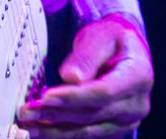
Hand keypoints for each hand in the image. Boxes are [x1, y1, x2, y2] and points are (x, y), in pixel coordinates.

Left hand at [18, 14, 152, 136]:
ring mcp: (128, 120)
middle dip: (57, 114)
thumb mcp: (100, 35)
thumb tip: (71, 78)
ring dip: (56, 129)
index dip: (74, 97)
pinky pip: (88, 133)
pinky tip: (44, 128)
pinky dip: (64, 132)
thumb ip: (87, 56)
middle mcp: (137, 103)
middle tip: (28, 111)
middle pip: (93, 114)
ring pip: (89, 130)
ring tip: (29, 126)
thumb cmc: (112, 39)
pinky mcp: (116, 127)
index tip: (46, 97)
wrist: (126, 49)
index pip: (103, 92)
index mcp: (138, 76)